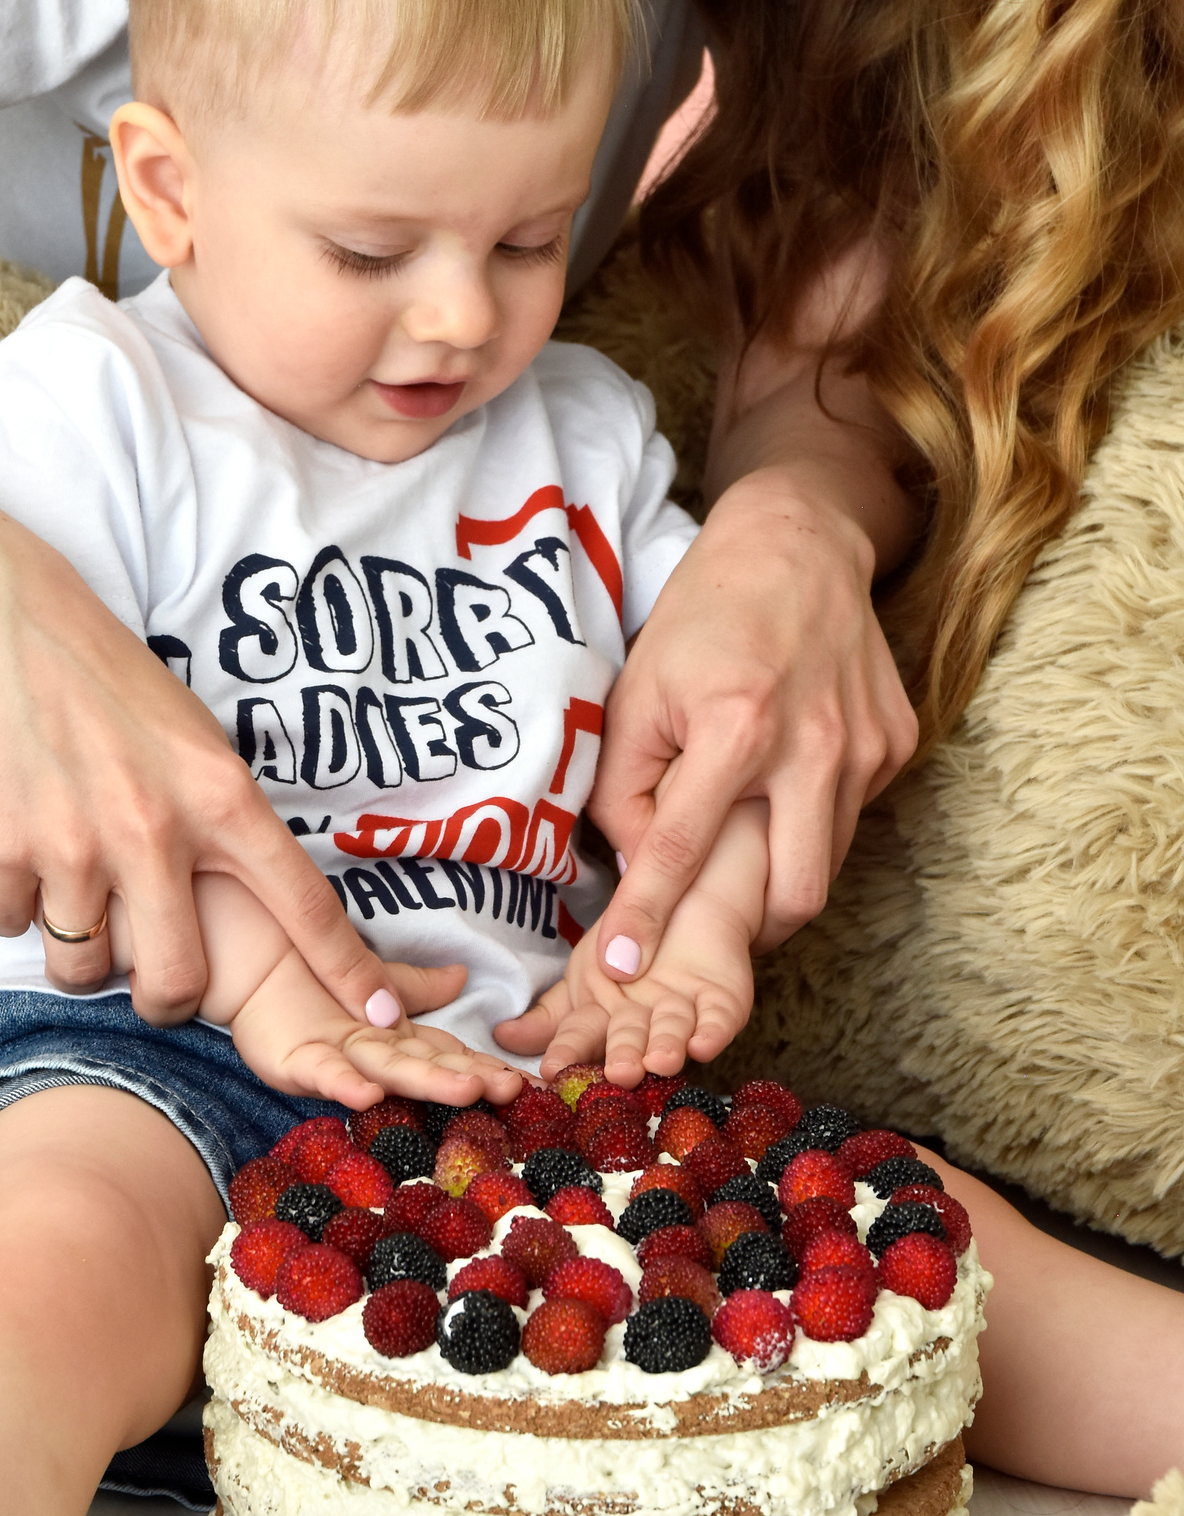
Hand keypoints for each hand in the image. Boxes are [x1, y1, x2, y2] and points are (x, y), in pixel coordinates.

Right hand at [0, 548, 404, 1024]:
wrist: (10, 621)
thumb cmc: (112, 677)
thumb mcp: (197, 738)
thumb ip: (221, 814)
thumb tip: (247, 880)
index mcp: (219, 798)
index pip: (303, 903)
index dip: (345, 968)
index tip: (379, 1012)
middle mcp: (154, 831)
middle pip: (178, 980)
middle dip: (168, 1001)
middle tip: (157, 985)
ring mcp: (75, 844)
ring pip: (84, 966)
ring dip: (79, 955)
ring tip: (72, 905)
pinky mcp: (5, 847)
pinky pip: (13, 922)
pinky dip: (14, 904)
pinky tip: (19, 855)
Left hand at [230, 955, 524, 1110]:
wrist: (246, 968)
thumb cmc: (310, 979)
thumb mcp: (374, 976)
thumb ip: (417, 985)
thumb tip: (462, 975)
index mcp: (394, 1037)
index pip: (448, 1050)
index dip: (485, 1063)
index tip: (528, 1082)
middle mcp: (370, 1055)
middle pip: (425, 1065)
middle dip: (468, 1080)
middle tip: (512, 1092)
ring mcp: (336, 1060)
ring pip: (386, 1070)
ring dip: (424, 1084)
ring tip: (465, 1092)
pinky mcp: (295, 1062)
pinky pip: (322, 1072)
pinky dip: (344, 1084)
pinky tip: (367, 1094)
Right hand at [496, 800, 766, 1083]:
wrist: (685, 898)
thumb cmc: (627, 945)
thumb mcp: (582, 970)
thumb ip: (548, 1009)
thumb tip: (501, 1038)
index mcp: (603, 1021)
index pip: (579, 1037)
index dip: (568, 1052)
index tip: (555, 1070)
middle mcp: (642, 1026)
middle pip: (629, 1040)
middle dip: (624, 1056)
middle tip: (619, 1072)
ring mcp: (681, 1015)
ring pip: (671, 1033)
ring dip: (666, 1048)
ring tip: (661, 1061)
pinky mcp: (722, 1005)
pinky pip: (718, 1020)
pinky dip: (712, 1031)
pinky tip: (704, 1044)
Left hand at [585, 464, 916, 983]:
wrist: (796, 545)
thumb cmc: (701, 618)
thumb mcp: (637, 693)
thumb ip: (626, 787)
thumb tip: (636, 868)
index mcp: (736, 725)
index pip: (682, 849)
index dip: (646, 917)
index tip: (618, 970)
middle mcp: (812, 744)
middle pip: (791, 895)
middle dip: (748, 932)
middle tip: (709, 928)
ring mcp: (866, 746)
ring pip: (827, 864)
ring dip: (780, 878)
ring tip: (741, 859)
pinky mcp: (897, 743)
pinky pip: (852, 815)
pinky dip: (814, 822)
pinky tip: (786, 785)